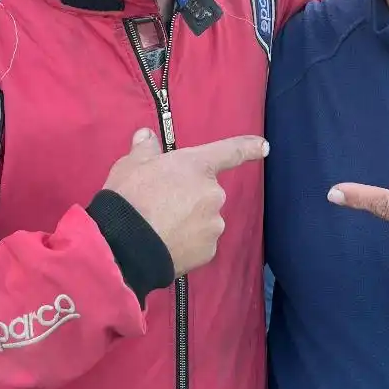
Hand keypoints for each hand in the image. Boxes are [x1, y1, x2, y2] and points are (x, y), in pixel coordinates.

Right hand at [105, 128, 268, 276]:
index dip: (248, 147)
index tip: (264, 146)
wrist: (124, 245)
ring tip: (159, 228)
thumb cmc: (129, 197)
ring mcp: (214, 225)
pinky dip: (187, 243)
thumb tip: (147, 136)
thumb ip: (145, 149)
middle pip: (206, 192)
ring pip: (204, 219)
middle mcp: (213, 194)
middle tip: (160, 204)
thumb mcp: (130, 165)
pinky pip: (200, 243)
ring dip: (188, 221)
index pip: (230, 151)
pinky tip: (166, 245)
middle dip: (189, 197)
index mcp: (197, 166)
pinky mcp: (209, 252)